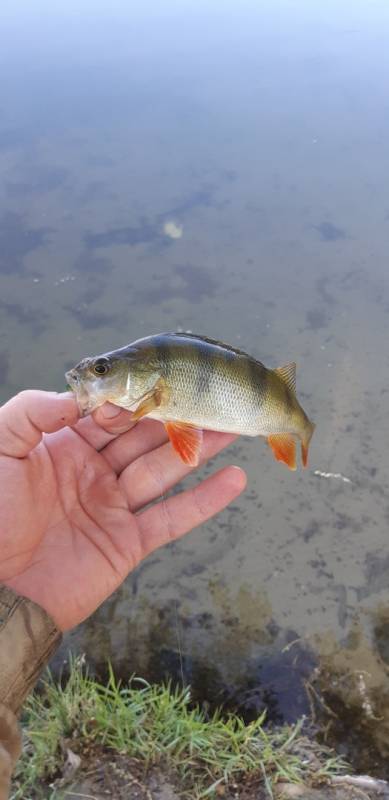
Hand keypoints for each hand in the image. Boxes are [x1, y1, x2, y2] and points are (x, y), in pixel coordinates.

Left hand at [0, 391, 245, 630]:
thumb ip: (32, 412)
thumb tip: (80, 396)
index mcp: (65, 445)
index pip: (110, 414)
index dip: (134, 400)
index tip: (160, 385)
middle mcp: (95, 472)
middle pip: (145, 438)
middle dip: (178, 417)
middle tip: (213, 395)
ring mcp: (114, 507)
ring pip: (164, 470)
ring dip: (199, 449)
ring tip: (235, 425)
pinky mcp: (128, 543)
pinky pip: (173, 518)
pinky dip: (205, 501)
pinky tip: (235, 480)